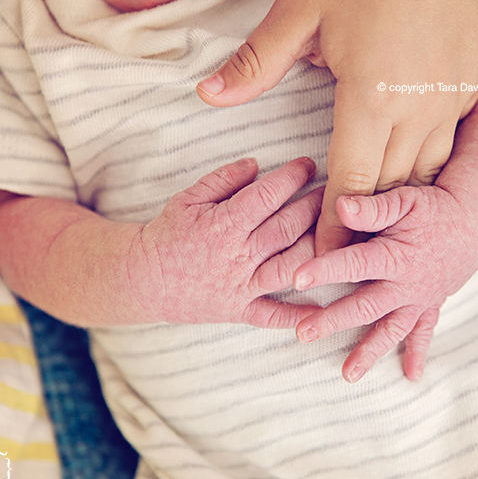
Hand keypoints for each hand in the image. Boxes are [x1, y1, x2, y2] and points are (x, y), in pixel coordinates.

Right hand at [129, 157, 323, 326]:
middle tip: (334, 192)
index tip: (309, 164)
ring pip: (290, 267)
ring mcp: (241, 286)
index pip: (267, 196)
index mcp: (223, 225)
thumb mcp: (187, 199)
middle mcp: (237, 256)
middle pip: (288, 229)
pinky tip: (323, 308)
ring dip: (318, 249)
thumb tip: (256, 163)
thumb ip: (222, 179)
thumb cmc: (167, 235)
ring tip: (336, 233)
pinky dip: (298, 315)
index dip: (292, 177)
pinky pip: (272, 315)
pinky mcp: (240, 310)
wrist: (141, 280)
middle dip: (314, 207)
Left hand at [196, 0, 477, 254]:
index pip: (351, 185)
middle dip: (366, 226)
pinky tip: (411, 171)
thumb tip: (208, 95)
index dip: (334, 228)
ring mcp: (453, 98)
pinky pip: (450, 142)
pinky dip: (427, 164)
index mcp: (372, 98)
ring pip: (426, 172)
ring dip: (399, 199)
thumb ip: (257, 63)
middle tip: (345, 258)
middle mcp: (419, 109)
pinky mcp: (472, 85)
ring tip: (379, 226)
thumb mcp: (300, 9)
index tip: (321, 262)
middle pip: (391, 188)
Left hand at [288, 24, 477, 382]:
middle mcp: (406, 284)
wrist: (473, 221)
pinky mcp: (429, 305)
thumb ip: (373, 206)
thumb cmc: (434, 207)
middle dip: (333, 321)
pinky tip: (411, 376)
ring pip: (391, 329)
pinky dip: (418, 354)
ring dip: (369, 352)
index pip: (355, 264)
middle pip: (365, 306)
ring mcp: (418, 299)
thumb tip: (340, 203)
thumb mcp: (406, 199)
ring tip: (348, 374)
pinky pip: (424, 333)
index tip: (297, 279)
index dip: (326, 269)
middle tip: (302, 333)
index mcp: (395, 255)